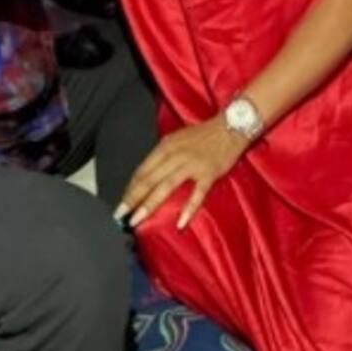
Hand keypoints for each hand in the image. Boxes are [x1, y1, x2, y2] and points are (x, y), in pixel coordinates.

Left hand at [115, 119, 249, 229]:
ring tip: (137, 219)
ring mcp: (192, 165)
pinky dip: (188, 209)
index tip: (121, 203)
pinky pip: (197, 194)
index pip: (142, 170)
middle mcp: (175, 155)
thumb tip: (148, 177)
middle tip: (120, 215)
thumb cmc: (203, 136)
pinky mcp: (209, 173)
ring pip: (166, 186)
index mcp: (165, 147)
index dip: (130, 188)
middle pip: (149, 179)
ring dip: (149, 204)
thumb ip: (163, 157)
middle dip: (132, 199)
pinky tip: (180, 223)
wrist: (230, 127)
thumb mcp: (177, 140)